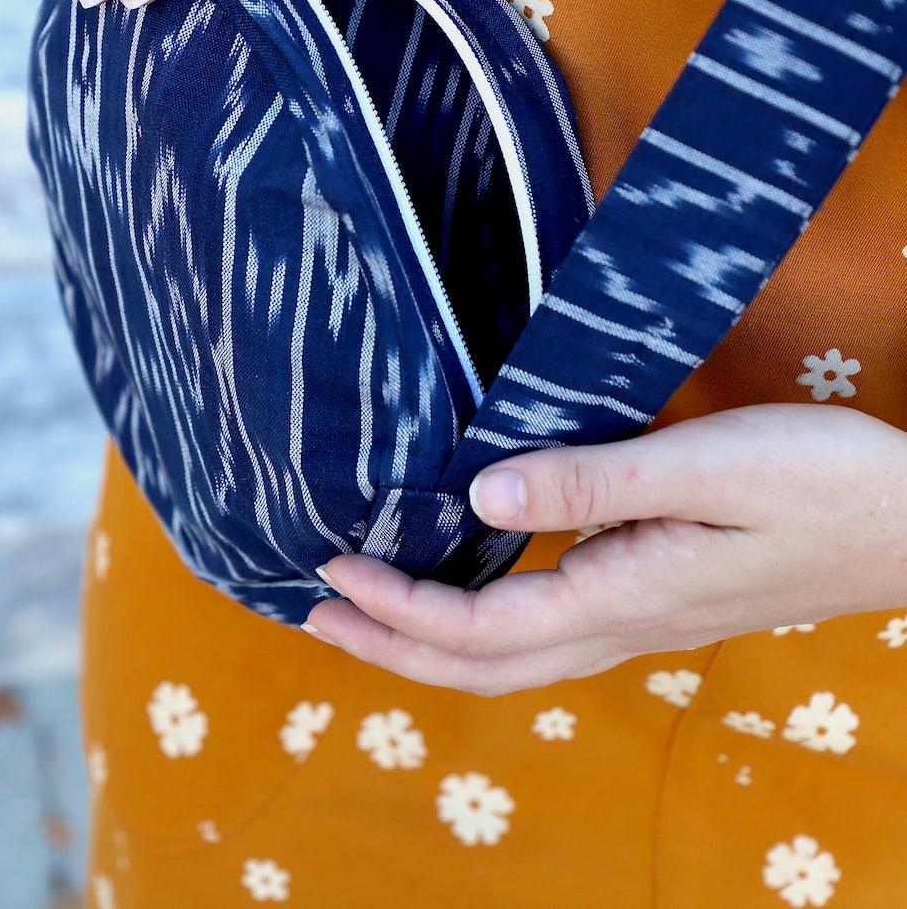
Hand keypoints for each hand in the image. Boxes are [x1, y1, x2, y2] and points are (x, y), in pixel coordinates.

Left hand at [305, 404, 906, 695]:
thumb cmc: (819, 481)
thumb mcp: (705, 467)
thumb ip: (593, 482)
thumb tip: (478, 492)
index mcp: (624, 597)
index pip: (481, 627)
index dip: (397, 607)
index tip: (332, 568)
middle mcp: (622, 623)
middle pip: (483, 664)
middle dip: (392, 645)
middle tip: (312, 615)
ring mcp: (640, 617)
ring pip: (512, 654)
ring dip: (430, 638)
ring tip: (368, 609)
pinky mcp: (655, 595)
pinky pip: (545, 626)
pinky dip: (482, 616)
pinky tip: (469, 580)